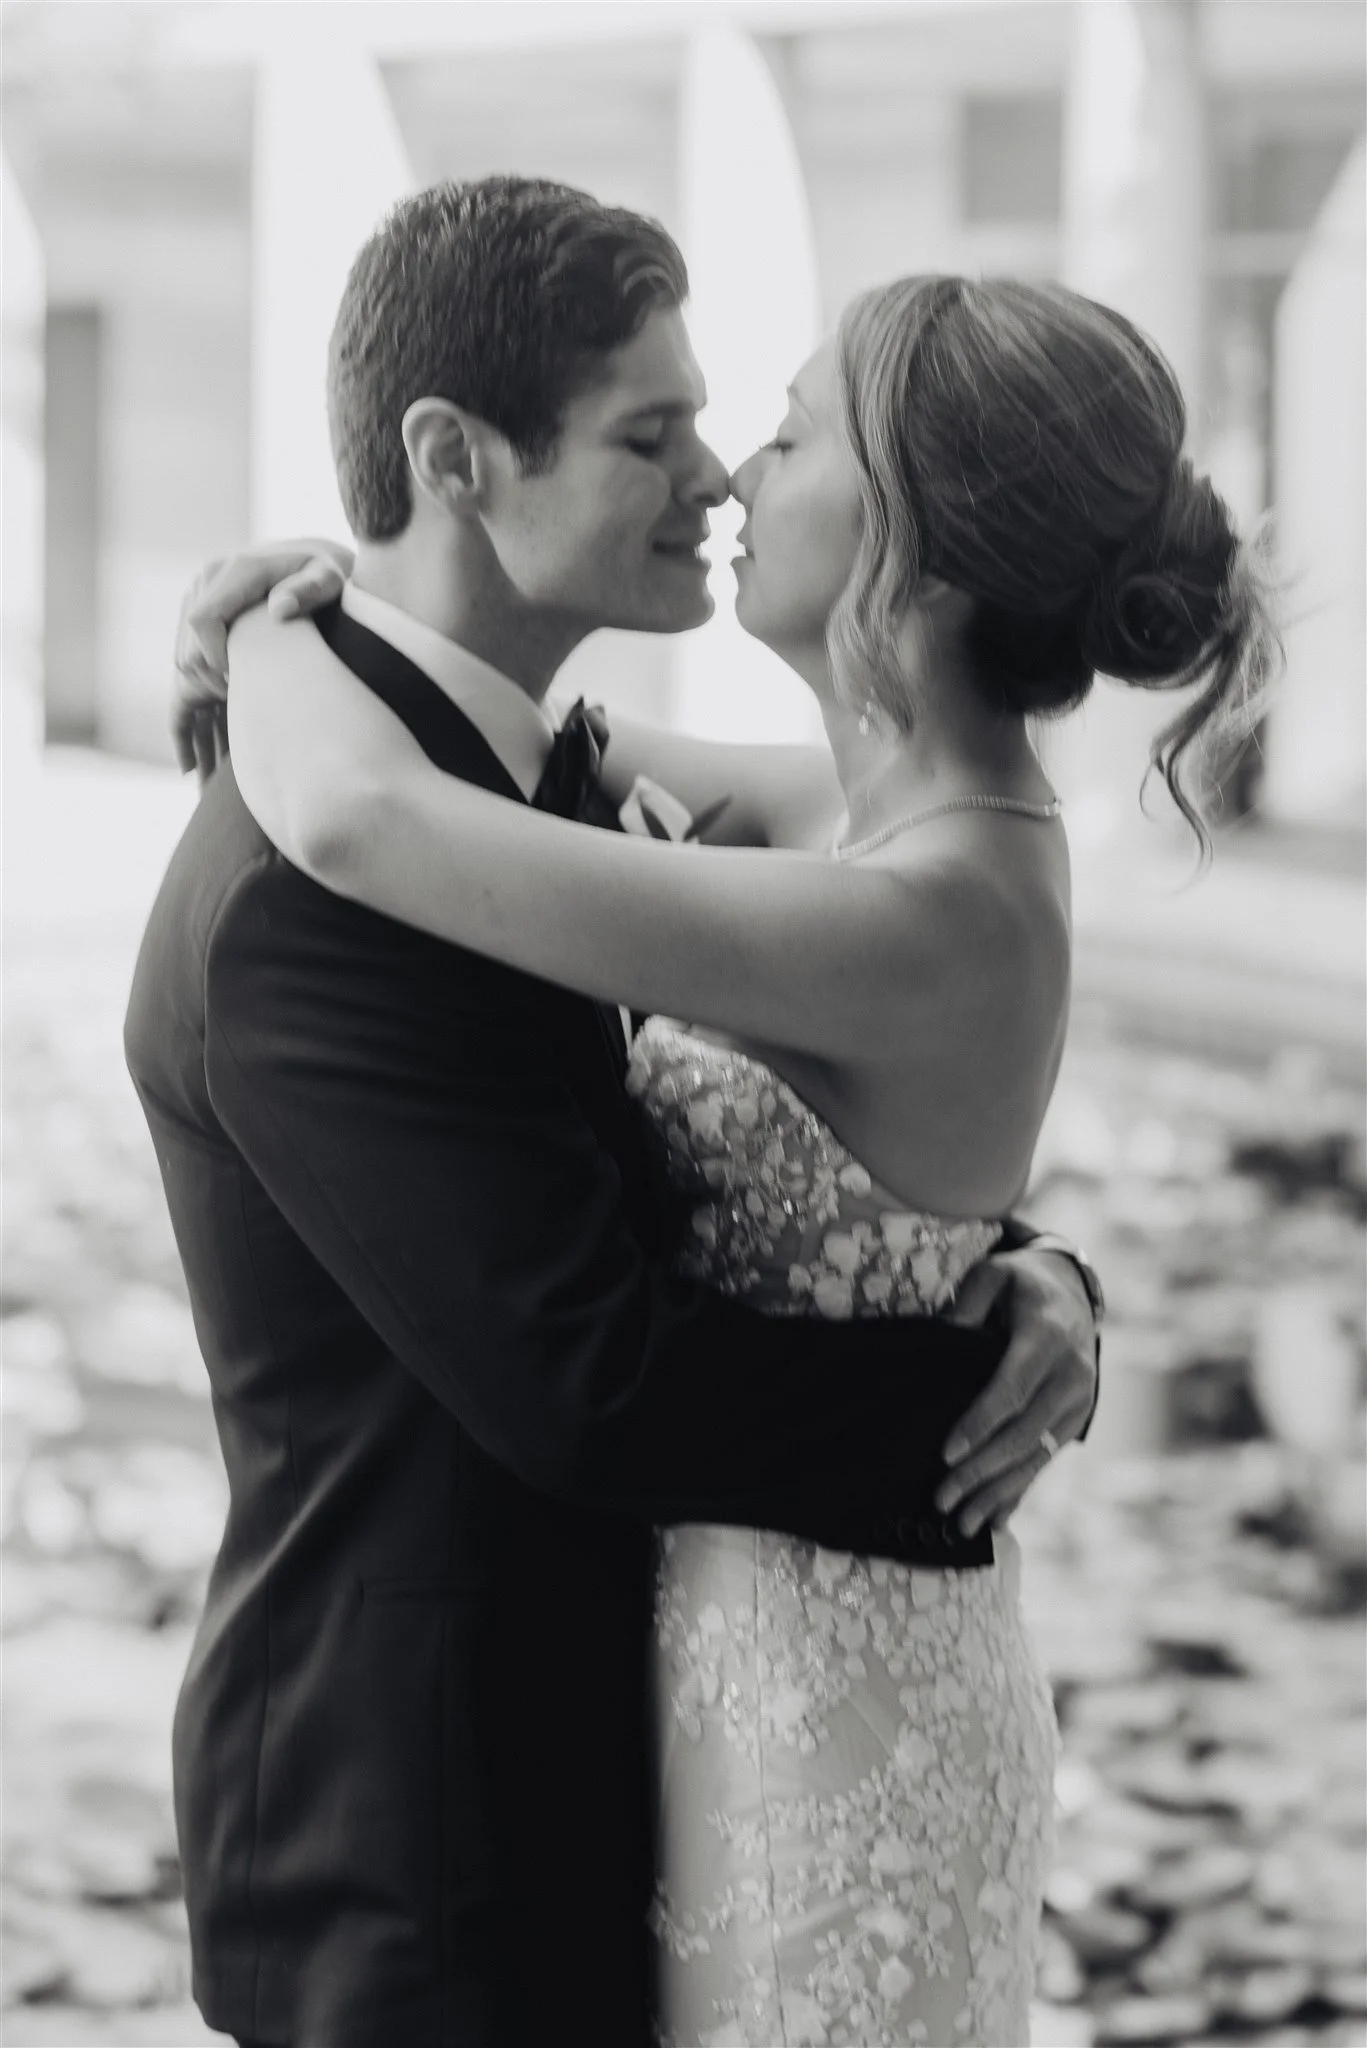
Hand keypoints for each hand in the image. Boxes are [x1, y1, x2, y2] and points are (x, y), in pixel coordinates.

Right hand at [173, 539, 352, 778]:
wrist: (319, 563)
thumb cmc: (333, 575)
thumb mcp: (332, 579)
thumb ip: (311, 589)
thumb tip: (278, 609)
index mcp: (234, 571)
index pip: (204, 621)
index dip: (220, 660)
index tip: (246, 688)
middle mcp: (206, 581)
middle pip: (189, 652)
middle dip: (215, 692)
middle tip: (252, 720)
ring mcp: (198, 602)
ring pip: (183, 670)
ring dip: (205, 708)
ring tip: (235, 743)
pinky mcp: (199, 623)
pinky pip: (181, 672)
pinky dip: (187, 718)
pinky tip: (191, 768)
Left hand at [937, 1249, 1098, 1533]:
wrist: (1073, 1292)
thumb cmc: (1020, 1283)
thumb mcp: (993, 1274)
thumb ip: (966, 1305)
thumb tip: (940, 1340)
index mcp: (1048, 1337)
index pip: (1011, 1390)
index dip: (979, 1424)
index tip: (946, 1454)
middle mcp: (1071, 1374)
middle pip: (1023, 1434)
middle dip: (981, 1471)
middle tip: (941, 1498)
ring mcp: (1079, 1402)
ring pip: (1036, 1457)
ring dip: (999, 1493)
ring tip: (962, 1523)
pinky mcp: (1076, 1420)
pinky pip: (1045, 1461)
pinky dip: (1018, 1491)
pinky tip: (995, 1519)